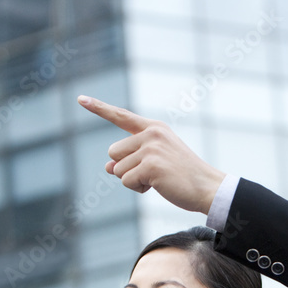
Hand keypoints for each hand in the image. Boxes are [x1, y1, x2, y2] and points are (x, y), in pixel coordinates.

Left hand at [77, 96, 225, 213]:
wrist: (207, 187)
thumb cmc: (182, 176)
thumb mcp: (155, 162)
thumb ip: (130, 160)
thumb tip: (108, 167)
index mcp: (154, 128)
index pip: (121, 116)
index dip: (99, 108)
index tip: (80, 99)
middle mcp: (151, 133)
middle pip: (113, 152)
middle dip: (125, 168)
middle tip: (153, 173)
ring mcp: (151, 148)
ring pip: (118, 169)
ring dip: (133, 180)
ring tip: (158, 179)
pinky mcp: (151, 165)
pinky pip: (127, 181)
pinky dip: (138, 188)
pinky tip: (158, 186)